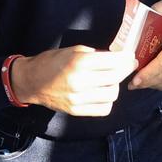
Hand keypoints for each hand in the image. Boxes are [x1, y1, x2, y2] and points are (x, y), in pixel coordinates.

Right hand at [10, 45, 136, 116]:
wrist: (31, 81)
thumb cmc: (51, 62)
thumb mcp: (72, 50)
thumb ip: (94, 55)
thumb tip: (114, 58)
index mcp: (79, 62)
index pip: (113, 61)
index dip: (126, 58)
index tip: (130, 56)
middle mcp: (80, 80)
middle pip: (116, 77)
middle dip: (126, 69)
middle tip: (128, 65)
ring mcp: (78, 98)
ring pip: (112, 94)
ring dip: (115, 85)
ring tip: (111, 80)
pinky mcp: (76, 110)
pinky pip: (103, 108)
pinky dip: (107, 100)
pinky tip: (103, 93)